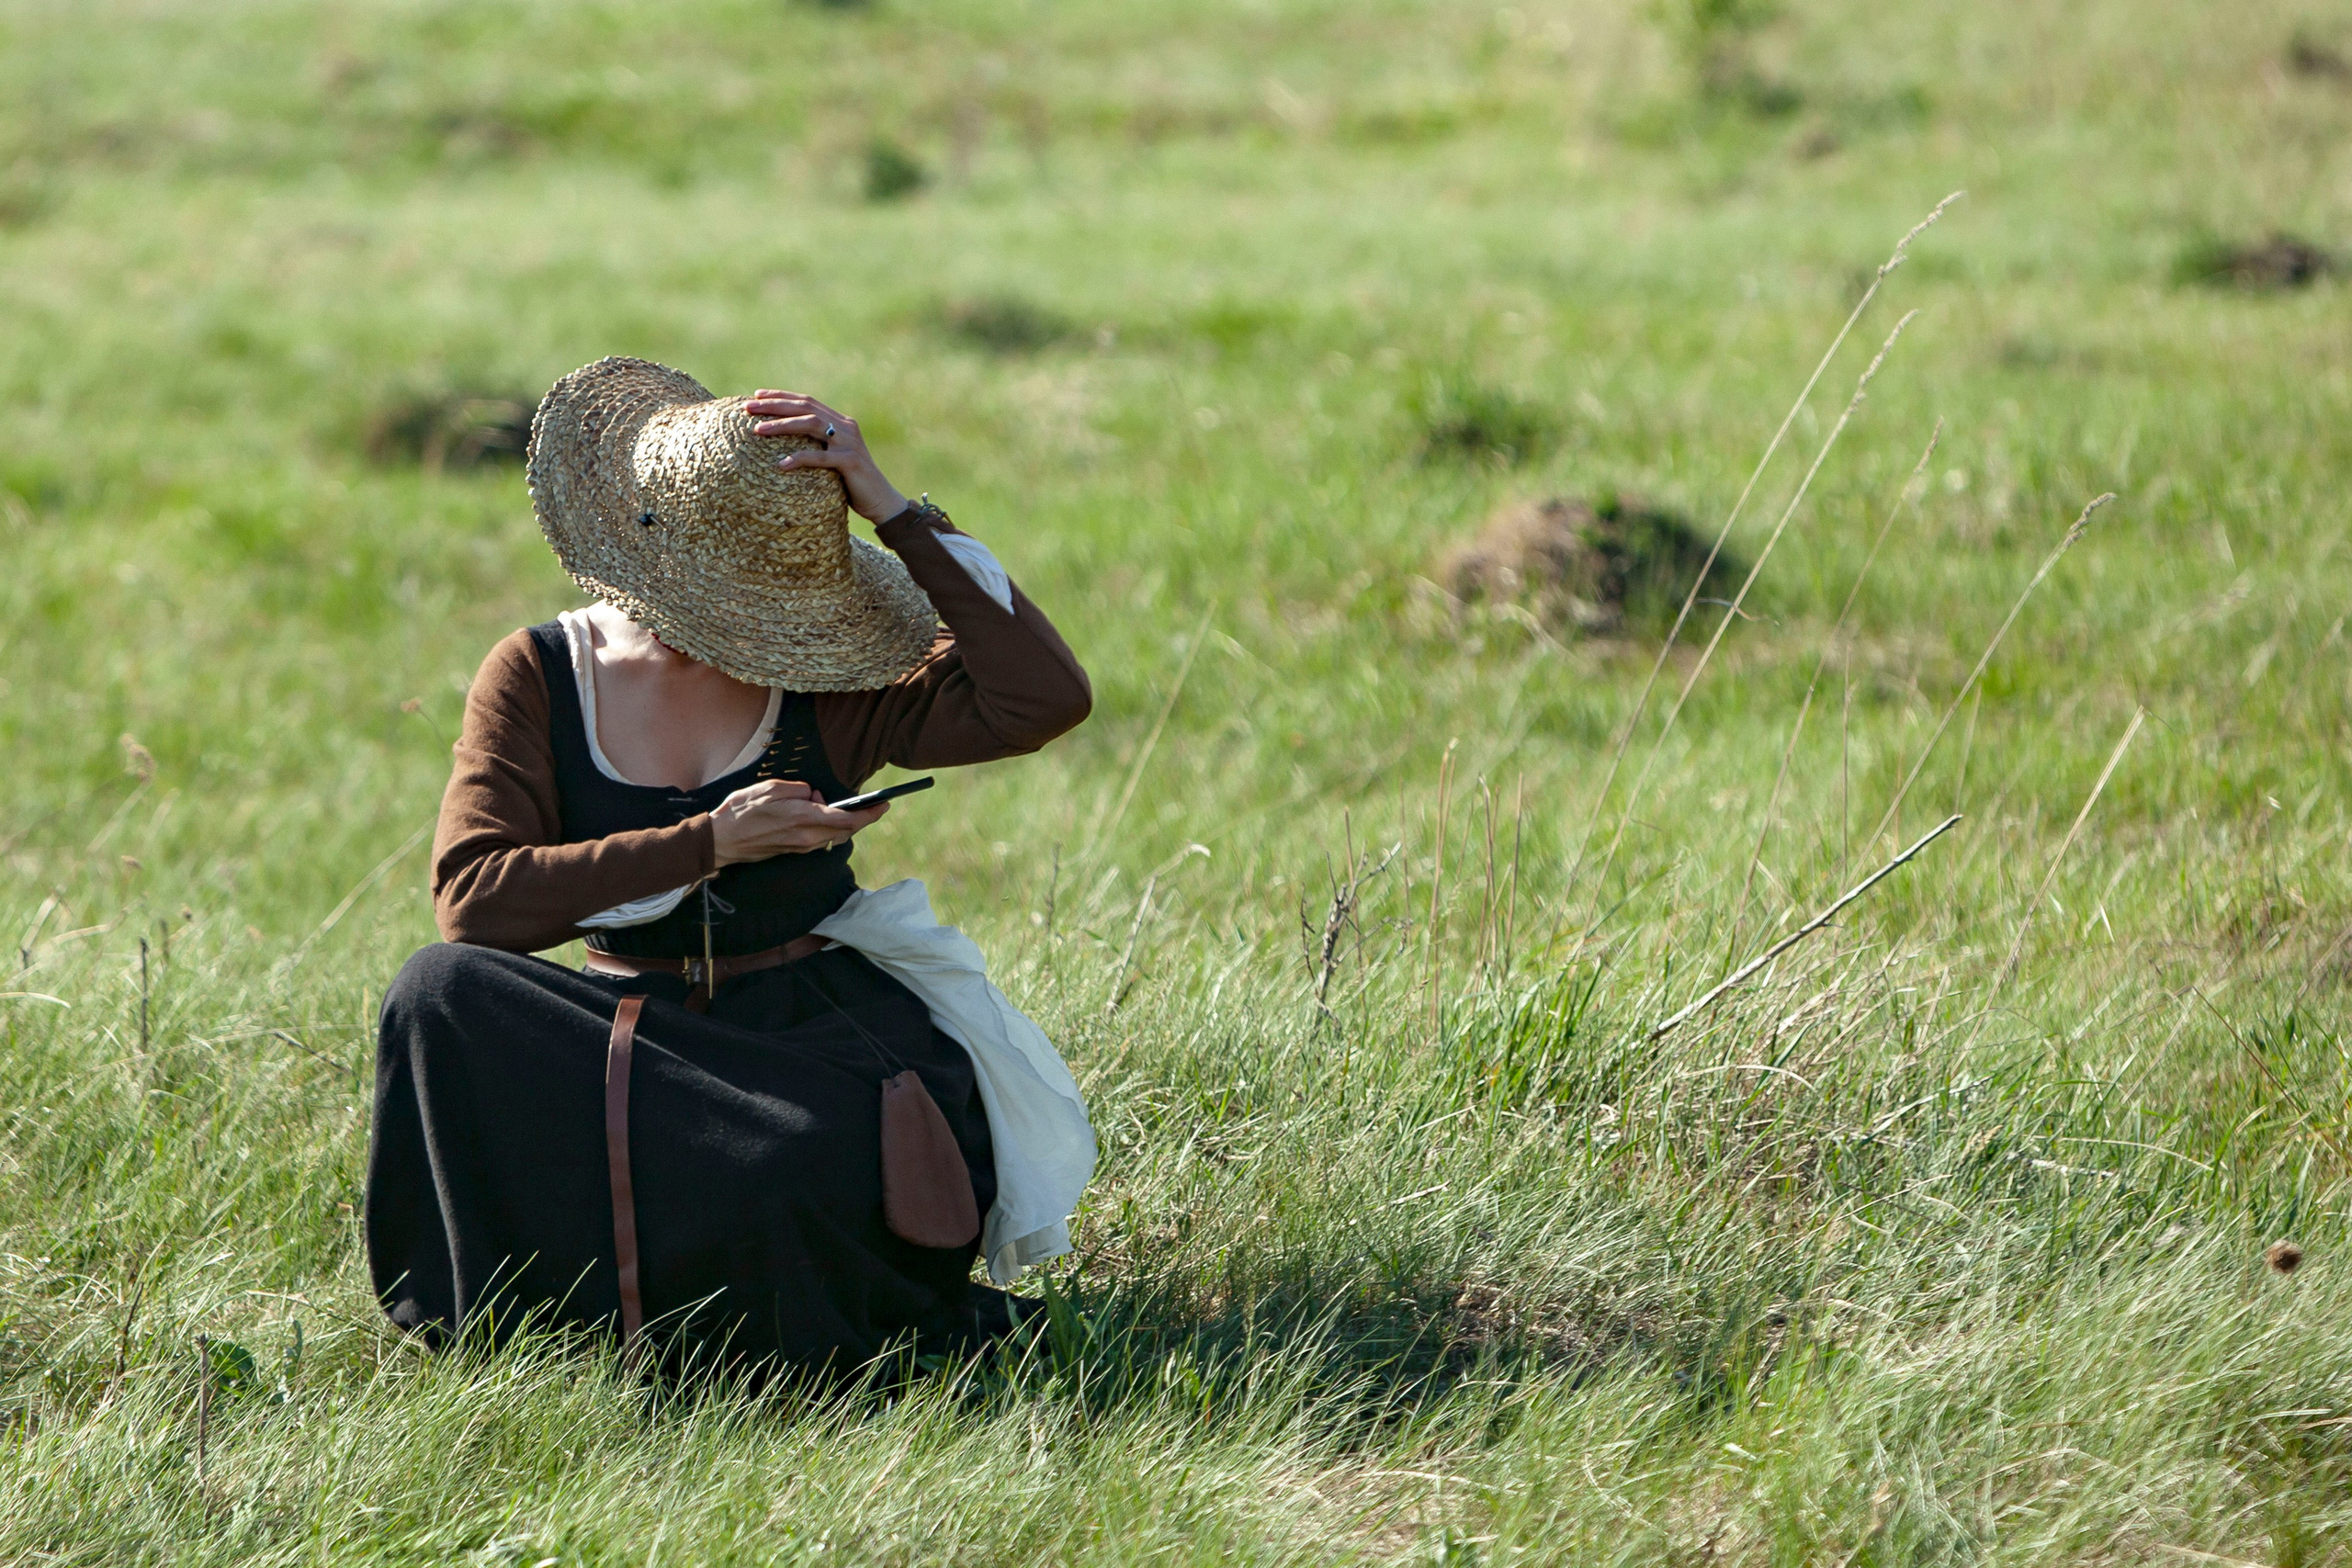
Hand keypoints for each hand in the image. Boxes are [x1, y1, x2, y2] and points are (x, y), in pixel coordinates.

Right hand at [708, 778, 887, 865]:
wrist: (721, 841)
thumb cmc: (741, 811)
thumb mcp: (770, 788)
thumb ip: (798, 790)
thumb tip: (813, 794)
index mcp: (803, 818)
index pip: (847, 819)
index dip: (869, 813)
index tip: (884, 805)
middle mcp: (807, 837)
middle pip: (845, 830)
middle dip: (859, 816)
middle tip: (870, 803)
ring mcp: (801, 847)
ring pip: (833, 834)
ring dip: (839, 820)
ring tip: (825, 802)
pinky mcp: (793, 851)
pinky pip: (819, 838)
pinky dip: (826, 826)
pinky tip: (815, 813)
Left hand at [745, 391, 910, 523]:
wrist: (883, 502)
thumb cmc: (852, 484)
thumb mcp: (832, 460)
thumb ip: (816, 447)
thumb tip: (785, 445)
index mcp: (840, 422)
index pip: (807, 401)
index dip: (781, 396)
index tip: (757, 395)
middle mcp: (846, 427)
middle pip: (805, 407)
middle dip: (774, 405)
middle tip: (749, 407)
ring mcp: (849, 443)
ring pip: (810, 424)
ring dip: (782, 425)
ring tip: (758, 430)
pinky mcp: (851, 462)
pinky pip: (820, 457)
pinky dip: (799, 459)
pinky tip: (780, 464)